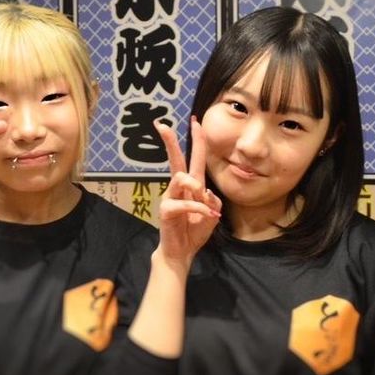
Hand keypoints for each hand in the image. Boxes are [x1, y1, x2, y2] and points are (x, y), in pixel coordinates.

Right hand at [155, 117, 221, 267]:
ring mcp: (170, 198)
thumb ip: (213, 201)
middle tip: (162, 125)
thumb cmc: (195, 230)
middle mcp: (178, 188)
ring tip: (203, 200)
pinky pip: (184, 203)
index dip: (196, 140)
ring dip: (195, 186)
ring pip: (180, 178)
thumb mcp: (212, 214)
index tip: (195, 122)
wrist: (182, 252)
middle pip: (175, 160)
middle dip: (170, 142)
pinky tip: (209, 216)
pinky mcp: (166, 211)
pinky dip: (198, 208)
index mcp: (191, 185)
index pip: (193, 158)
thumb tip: (206, 191)